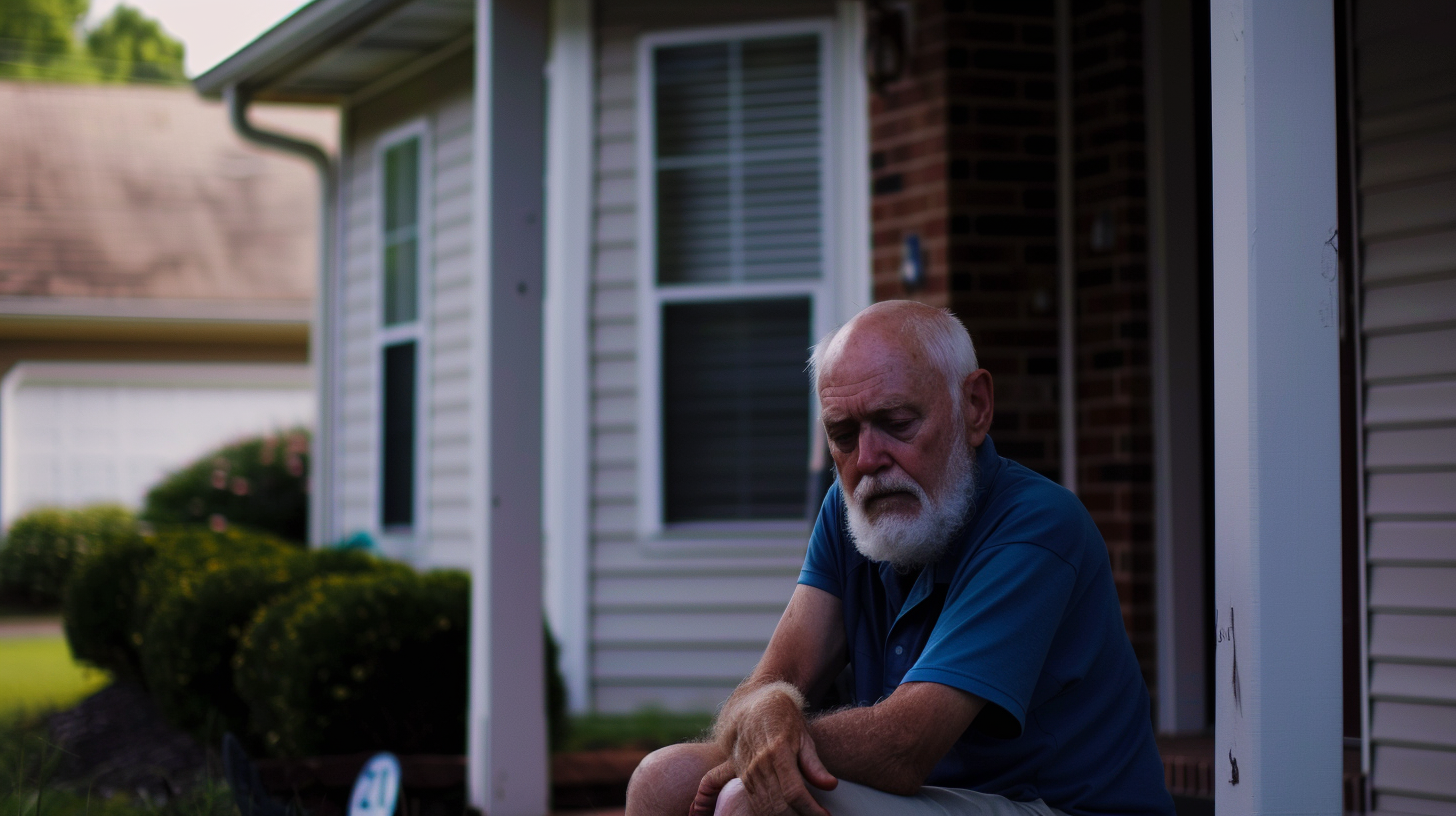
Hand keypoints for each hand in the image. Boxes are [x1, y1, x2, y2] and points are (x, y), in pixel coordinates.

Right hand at [724, 688, 837, 815]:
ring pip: (765, 809)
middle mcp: (758, 764)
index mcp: (777, 752)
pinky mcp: (742, 777)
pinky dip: (770, 814)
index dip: (811, 810)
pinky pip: (755, 804)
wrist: (753, 704)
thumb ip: (814, 763)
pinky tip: (787, 813)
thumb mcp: (803, 735)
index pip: (794, 793)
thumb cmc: (784, 718)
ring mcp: (747, 772)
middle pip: (779, 806)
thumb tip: (831, 785)